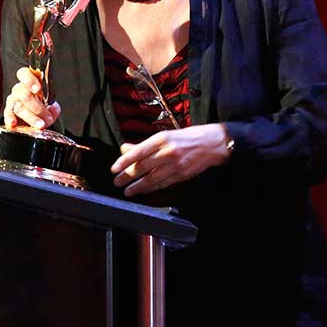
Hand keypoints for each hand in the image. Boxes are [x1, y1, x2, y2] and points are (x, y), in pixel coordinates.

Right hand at [3, 67, 60, 128]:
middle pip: (25, 94)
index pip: (24, 73)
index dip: (30, 80)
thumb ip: (53, 107)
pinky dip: (10, 118)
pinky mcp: (8, 112)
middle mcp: (19, 90)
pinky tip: (14, 123)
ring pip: (19, 107)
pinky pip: (8, 114)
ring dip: (31, 117)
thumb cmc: (43, 108)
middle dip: (38, 107)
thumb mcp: (51, 106)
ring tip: (41, 125)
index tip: (38, 89)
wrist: (36, 120)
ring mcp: (13, 101)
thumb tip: (53, 109)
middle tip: (48, 117)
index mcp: (30, 82)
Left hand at [110, 124, 230, 196]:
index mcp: (162, 138)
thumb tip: (125, 149)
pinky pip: (163, 184)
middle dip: (127, 176)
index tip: (114, 169)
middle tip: (116, 182)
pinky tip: (143, 191)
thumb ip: (144, 144)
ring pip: (151, 179)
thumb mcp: (165, 135)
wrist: (212, 143)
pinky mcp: (182, 175)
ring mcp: (175, 164)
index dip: (124, 162)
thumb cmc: (187, 137)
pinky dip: (151, 189)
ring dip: (137, 186)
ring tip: (127, 191)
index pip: (138, 151)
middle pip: (142, 167)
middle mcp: (168, 151)